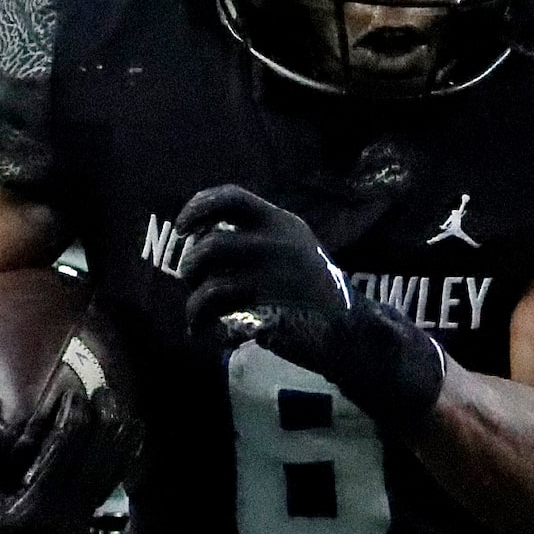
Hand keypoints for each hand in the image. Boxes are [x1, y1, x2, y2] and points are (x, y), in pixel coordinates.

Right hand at [0, 382, 135, 533]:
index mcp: (35, 506)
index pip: (66, 450)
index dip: (74, 415)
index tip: (71, 391)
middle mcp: (65, 516)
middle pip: (98, 459)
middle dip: (104, 421)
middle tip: (103, 391)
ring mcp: (78, 522)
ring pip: (111, 474)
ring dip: (119, 438)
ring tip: (120, 406)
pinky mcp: (83, 523)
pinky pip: (110, 485)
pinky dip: (122, 458)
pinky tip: (128, 436)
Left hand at [172, 185, 445, 430]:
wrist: (352, 332)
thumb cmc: (312, 290)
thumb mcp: (293, 248)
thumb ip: (256, 236)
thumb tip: (201, 236)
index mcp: (283, 224)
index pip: (231, 198)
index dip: (198, 208)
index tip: (182, 228)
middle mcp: (277, 246)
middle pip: (210, 246)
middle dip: (190, 266)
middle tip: (192, 283)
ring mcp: (273, 282)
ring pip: (209, 288)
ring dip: (193, 305)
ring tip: (198, 318)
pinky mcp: (268, 316)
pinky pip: (220, 320)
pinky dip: (208, 328)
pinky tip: (215, 335)